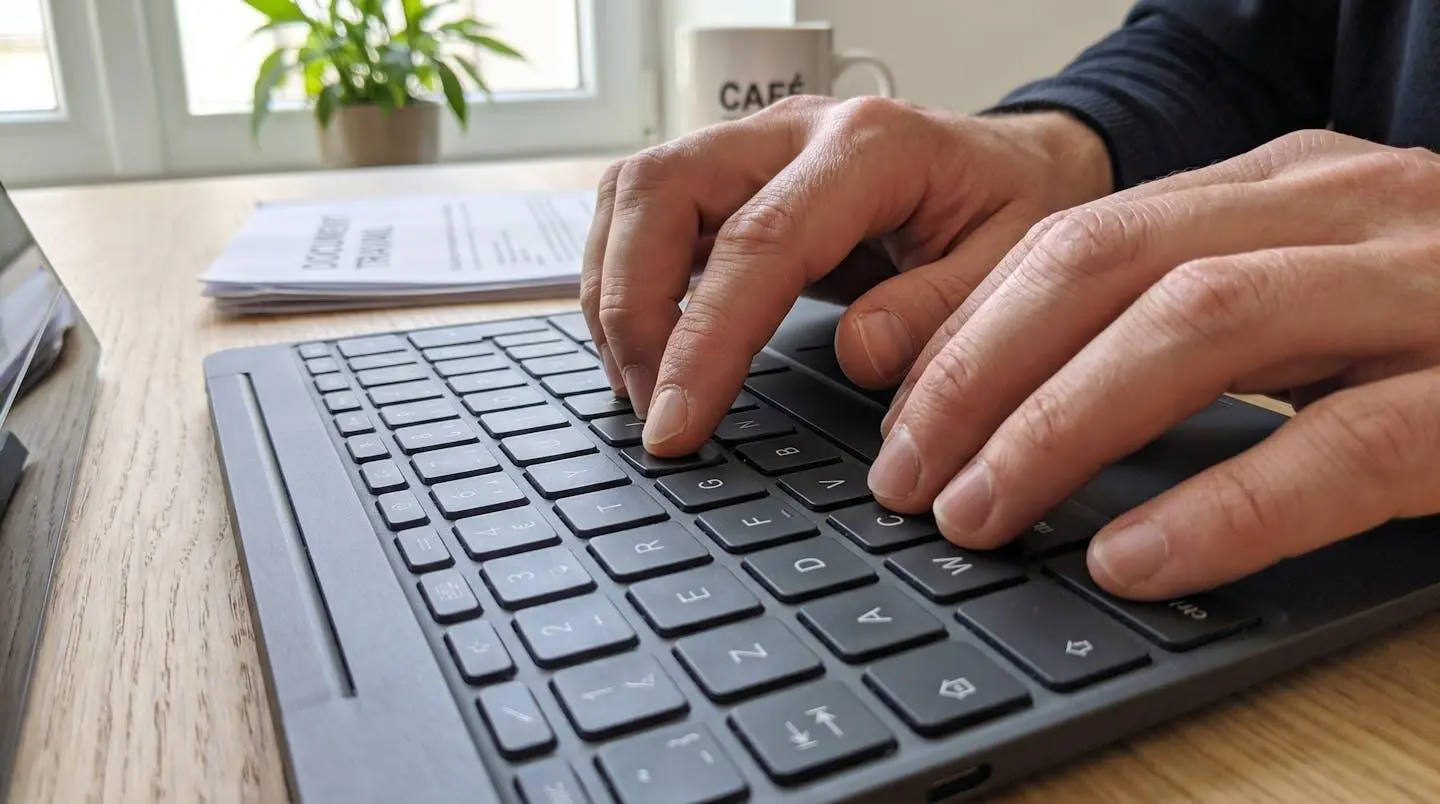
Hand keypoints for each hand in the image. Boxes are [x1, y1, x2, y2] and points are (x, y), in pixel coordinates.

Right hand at [580, 96, 1111, 454]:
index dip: (702, 340)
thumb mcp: (1017, 266)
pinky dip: (626, 280)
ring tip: (642, 386)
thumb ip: (944, 312)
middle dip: (631, 308)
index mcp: (870, 147)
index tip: (675, 424)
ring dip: (616, 294)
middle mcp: (794, 132)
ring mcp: (752, 148)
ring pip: (633, 193)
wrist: (1012, 166)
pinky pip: (644, 211)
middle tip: (649, 408)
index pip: (758, 242)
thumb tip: (858, 354)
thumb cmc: (1011, 210)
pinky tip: (647, 346)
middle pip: (660, 190)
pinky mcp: (730, 176)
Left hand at [871, 129, 1439, 599]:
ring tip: (978, 514)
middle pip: (1110, 267)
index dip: (970, 329)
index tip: (896, 414)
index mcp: (1285, 187)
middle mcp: (1346, 211)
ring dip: (1061, 427)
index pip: (1082, 239)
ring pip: (1201, 327)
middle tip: (905, 478)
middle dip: (981, 375)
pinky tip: (1134, 558)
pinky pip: (1345, 443)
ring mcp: (1427, 289)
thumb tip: (1014, 407)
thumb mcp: (1309, 289)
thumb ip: (1189, 317)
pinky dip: (1226, 504)